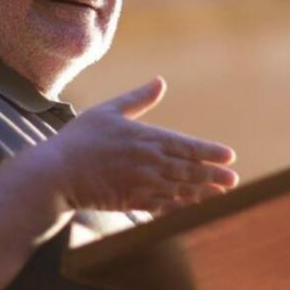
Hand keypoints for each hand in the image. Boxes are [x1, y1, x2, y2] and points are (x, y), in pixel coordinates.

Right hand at [44, 77, 237, 213]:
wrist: (56, 174)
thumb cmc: (81, 138)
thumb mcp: (109, 110)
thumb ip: (138, 98)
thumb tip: (160, 81)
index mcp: (146, 138)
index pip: (186, 146)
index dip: (210, 152)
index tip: (230, 156)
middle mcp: (148, 163)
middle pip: (188, 171)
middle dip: (213, 175)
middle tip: (233, 180)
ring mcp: (141, 185)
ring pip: (180, 190)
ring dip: (203, 193)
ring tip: (221, 195)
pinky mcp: (132, 202)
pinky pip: (163, 206)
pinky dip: (180, 207)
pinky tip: (192, 208)